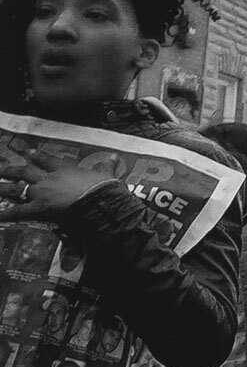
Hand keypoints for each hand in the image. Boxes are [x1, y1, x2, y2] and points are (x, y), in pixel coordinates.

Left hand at [0, 142, 119, 220]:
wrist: (101, 203)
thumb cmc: (105, 188)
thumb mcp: (107, 174)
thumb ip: (107, 165)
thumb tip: (114, 156)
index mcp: (64, 168)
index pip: (46, 159)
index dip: (35, 155)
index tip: (27, 152)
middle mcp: (49, 178)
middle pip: (26, 171)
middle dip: (11, 169)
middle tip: (0, 168)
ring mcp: (42, 193)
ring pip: (17, 188)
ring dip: (3, 187)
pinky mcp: (40, 208)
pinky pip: (19, 211)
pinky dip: (6, 214)